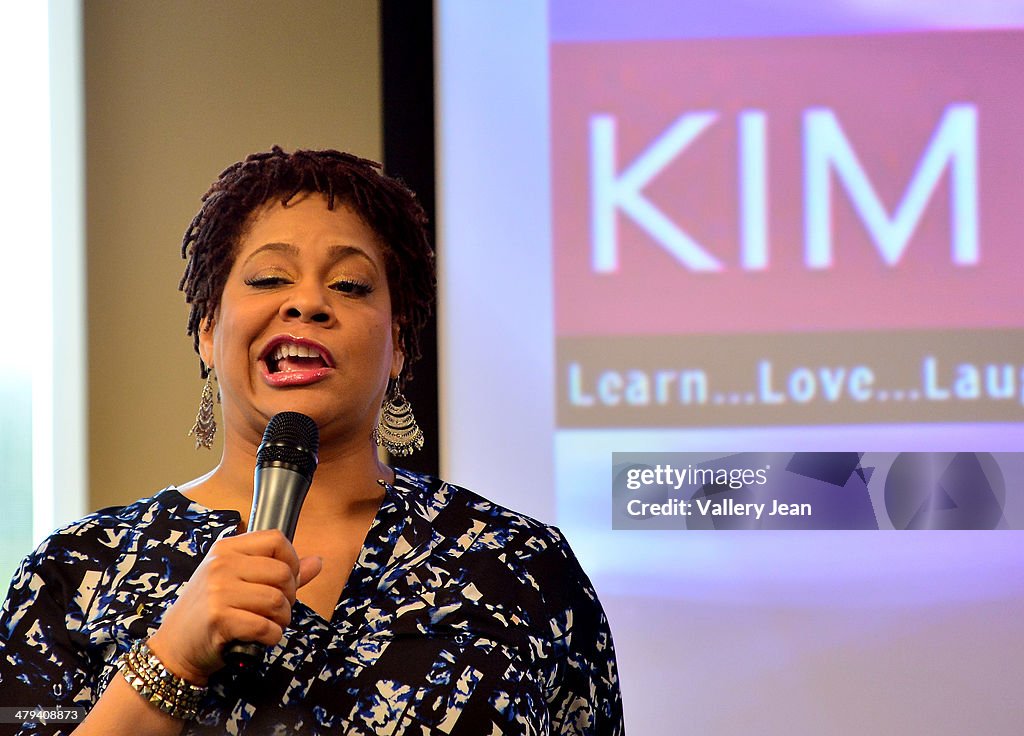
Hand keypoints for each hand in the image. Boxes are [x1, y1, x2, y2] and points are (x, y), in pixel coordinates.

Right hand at [146, 528, 322, 684]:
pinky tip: (262, 637)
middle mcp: (221, 564)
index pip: (276, 539)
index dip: (292, 561)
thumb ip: (280, 571)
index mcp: (227, 548)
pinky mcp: (219, 618)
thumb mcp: (239, 581)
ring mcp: (218, 590)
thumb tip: (317, 561)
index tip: (286, 580)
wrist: (174, 647)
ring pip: (277, 600)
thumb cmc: (210, 611)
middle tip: (277, 610)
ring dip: (282, 619)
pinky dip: (272, 636)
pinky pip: (265, 626)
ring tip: (269, 624)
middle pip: (282, 573)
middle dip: (290, 597)